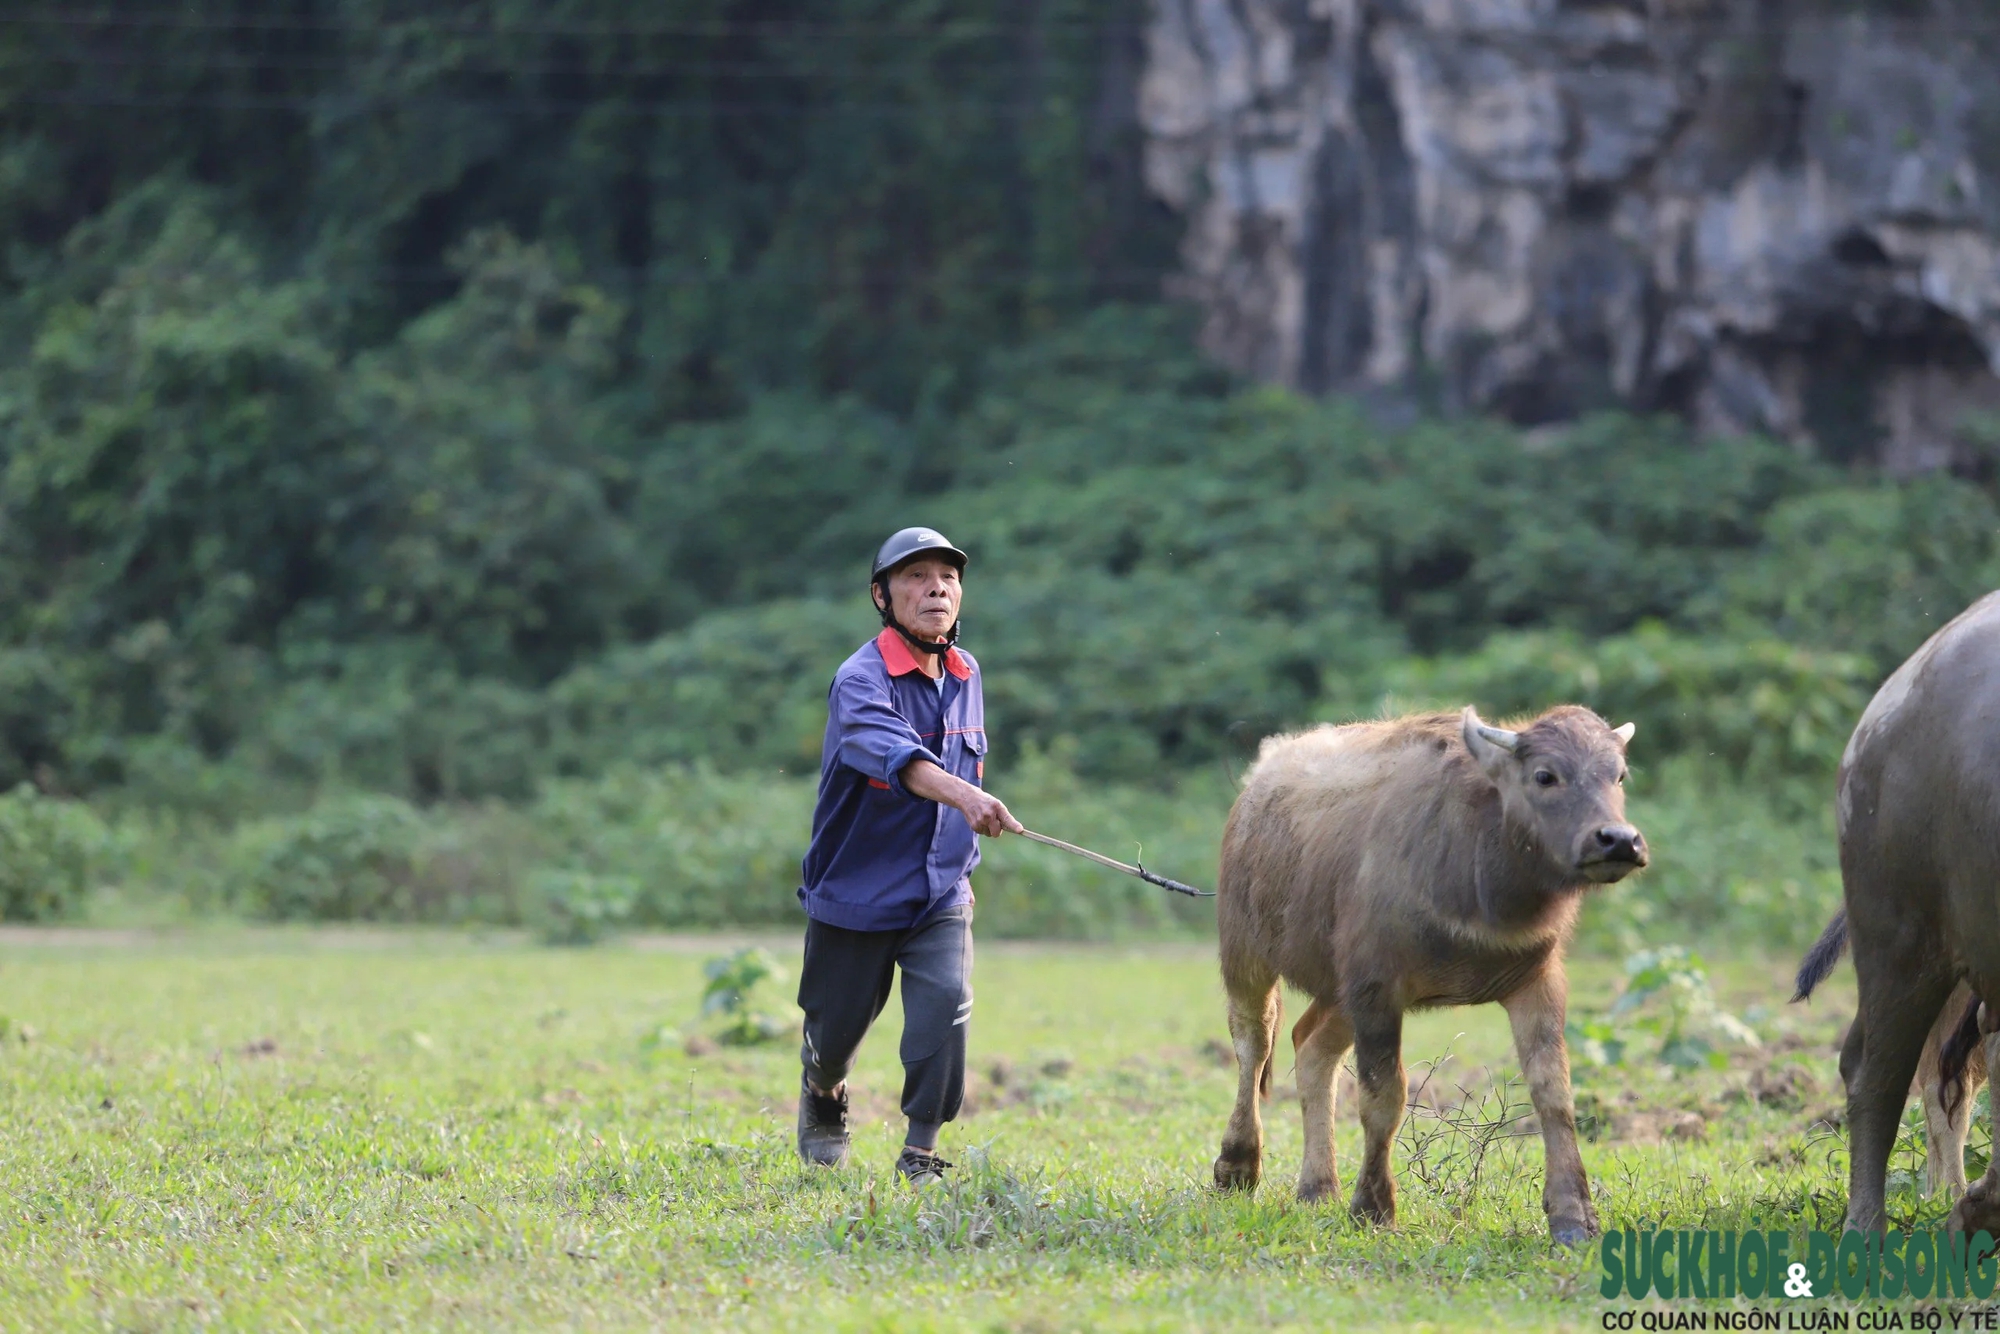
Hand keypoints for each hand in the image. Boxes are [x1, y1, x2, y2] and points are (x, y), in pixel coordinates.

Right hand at [899, 758, 1024, 836]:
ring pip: (988, 833)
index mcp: (995, 804)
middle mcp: (989, 809)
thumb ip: (1003, 817)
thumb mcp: (990, 803)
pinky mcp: (971, 819)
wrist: (957, 792)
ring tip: (978, 815)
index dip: (1012, 824)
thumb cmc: (977, 798)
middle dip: (994, 829)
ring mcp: (979, 815)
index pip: (1005, 816)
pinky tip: (972, 816)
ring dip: (984, 827)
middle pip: (997, 832)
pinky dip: (977, 827)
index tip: (1021, 830)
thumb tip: (1019, 829)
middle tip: (987, 817)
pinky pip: (979, 831)